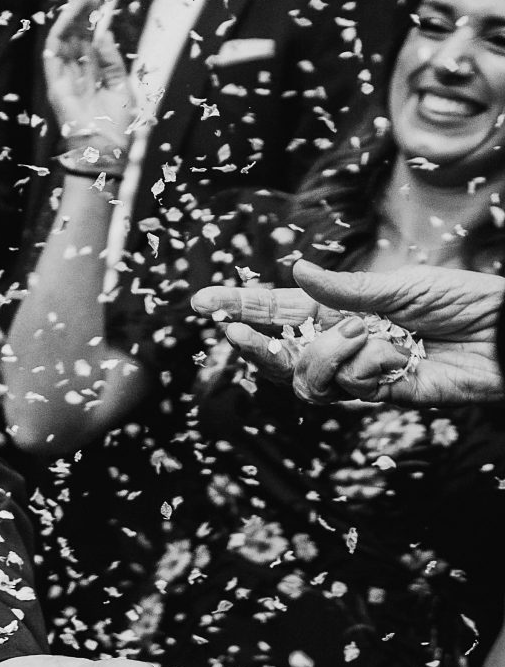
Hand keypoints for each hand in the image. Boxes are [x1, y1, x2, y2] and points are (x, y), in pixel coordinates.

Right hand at [42, 0, 141, 150]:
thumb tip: (105, 35)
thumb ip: (112, 61)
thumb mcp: (122, 87)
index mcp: (93, 73)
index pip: (88, 38)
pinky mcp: (54, 85)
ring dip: (70, 16)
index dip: (91, 17)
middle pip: (75, 35)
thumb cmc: (117, 127)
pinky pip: (52, 55)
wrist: (107, 153)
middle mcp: (76, 72)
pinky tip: (66, 18)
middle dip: (80, 10)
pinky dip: (58, 35)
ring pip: (63, 40)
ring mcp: (63, 78)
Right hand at [192, 260, 504, 406]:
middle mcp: (344, 341)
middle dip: (254, 343)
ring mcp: (361, 371)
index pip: (280, 308)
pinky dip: (368, 369)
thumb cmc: (465, 301)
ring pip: (307, 377)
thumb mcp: (403, 284)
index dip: (240, 306)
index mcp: (344, 308)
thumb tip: (295, 270)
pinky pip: (351, 389)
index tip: (201, 303)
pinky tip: (396, 356)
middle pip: (279, 352)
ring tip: (365, 337)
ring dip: (327, 356)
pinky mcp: (384, 396)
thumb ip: (346, 288)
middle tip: (235, 333)